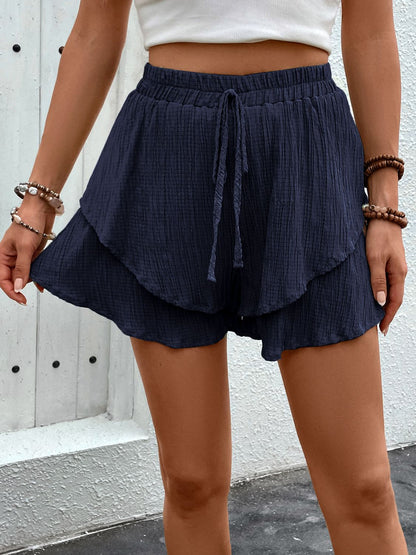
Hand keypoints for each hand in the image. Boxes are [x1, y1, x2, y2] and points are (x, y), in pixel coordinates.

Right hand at [0, 203, 55, 304]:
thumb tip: (17, 287)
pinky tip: (42, 283)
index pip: (2, 279)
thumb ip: (22, 268)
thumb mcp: (25, 248)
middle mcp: (11, 257)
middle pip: (13, 279)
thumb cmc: (29, 222)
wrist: (42, 209)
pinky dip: (38, 276)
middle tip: (27, 298)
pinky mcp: (34, 254)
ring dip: (30, 281)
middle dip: (19, 288)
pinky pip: (34, 269)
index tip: (21, 299)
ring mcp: (23, 256)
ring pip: (24, 275)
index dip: (10, 291)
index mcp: (2, 255)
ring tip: (39, 285)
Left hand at [364, 218, 407, 334]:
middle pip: (395, 297)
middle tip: (379, 327)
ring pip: (392, 289)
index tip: (382, 329)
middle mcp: (399, 271)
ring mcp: (396, 266)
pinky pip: (388, 280)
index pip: (395, 301)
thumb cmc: (377, 236)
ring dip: (385, 303)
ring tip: (377, 314)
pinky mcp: (390, 260)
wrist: (382, 214)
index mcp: (398, 273)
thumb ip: (377, 281)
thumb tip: (381, 302)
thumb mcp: (374, 259)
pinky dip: (383, 291)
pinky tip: (376, 294)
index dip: (388, 316)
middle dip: (388, 313)